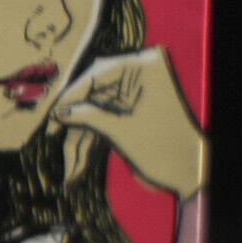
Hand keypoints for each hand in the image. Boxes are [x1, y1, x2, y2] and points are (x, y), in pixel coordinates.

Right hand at [50, 47, 206, 200]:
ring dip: (80, 139)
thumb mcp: (119, 129)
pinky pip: (102, 122)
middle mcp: (139, 77)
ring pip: (94, 112)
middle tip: (52, 133)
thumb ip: (84, 116)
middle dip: (73, 120)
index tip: (52, 113)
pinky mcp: (131, 115)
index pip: (96, 74)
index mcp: (145, 68)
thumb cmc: (161, 146)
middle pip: (92, 94)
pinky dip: (89, 143)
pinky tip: (75, 168)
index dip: (71, 95)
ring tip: (70, 170)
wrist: (189, 174)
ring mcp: (135, 97)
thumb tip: (56, 112)